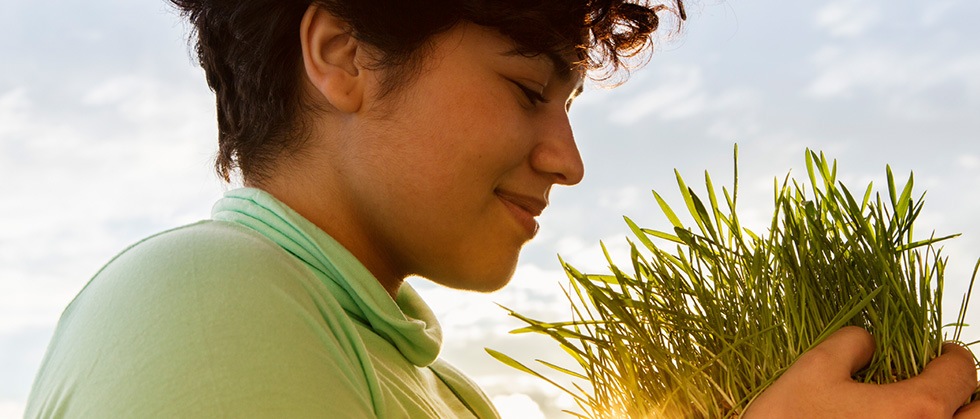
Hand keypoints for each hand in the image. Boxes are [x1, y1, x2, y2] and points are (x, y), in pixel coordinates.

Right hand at [743, 326, 978, 417]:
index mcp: (917, 409)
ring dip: (956, 418)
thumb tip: (868, 342)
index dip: (951, 355)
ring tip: (925, 409)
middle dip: (967, 393)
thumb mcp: (812, 370)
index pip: (961, 372)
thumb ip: (850, 343)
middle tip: (942, 384)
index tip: (939, 353)